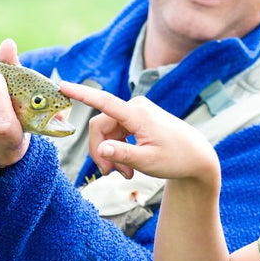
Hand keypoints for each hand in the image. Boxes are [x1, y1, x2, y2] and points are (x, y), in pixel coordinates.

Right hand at [58, 82, 218, 182]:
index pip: (104, 102)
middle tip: (110, 174)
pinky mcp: (137, 119)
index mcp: (138, 115)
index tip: (62, 86)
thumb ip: (123, 155)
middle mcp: (136, 107)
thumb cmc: (176, 159)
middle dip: (102, 151)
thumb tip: (101, 149)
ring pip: (108, 132)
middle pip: (101, 127)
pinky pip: (117, 132)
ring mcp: (136, 112)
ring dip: (112, 154)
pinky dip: (119, 149)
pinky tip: (128, 167)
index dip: (81, 94)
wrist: (197, 157)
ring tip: (125, 174)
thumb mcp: (148, 162)